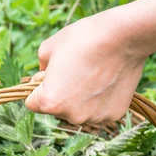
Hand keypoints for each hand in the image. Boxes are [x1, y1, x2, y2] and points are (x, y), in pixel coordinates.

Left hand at [25, 0, 155, 123]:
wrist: (123, 37)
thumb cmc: (83, 39)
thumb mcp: (47, 49)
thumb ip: (39, 70)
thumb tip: (43, 79)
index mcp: (50, 102)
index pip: (32, 103)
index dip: (39, 86)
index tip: (51, 73)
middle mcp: (71, 117)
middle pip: (56, 108)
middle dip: (60, 93)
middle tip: (75, 70)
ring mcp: (94, 118)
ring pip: (78, 111)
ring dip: (80, 98)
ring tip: (92, 73)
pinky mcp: (113, 115)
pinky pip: (97, 110)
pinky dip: (99, 99)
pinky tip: (106, 81)